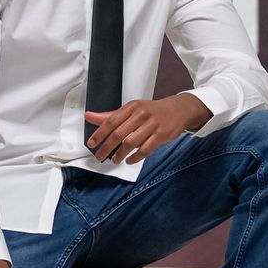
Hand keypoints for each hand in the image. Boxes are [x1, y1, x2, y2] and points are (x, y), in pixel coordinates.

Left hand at [84, 93, 209, 163]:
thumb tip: (89, 116)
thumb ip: (110, 115)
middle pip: (119, 133)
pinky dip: (136, 157)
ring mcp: (152, 125)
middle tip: (100, 156)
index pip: (111, 120)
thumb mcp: (131, 110)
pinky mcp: (161, 135)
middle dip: (107, 147)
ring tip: (115, 160)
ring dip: (120, 154)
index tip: (91, 143)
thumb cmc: (151, 111)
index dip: (99, 133)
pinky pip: (146, 149)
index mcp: (131, 107)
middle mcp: (141, 114)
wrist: (178, 110)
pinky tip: (129, 160)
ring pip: (131, 143)